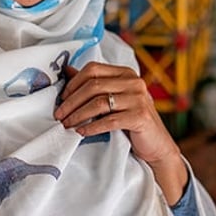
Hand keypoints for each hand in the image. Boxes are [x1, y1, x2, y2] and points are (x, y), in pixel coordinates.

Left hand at [54, 62, 187, 203]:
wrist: (156, 146)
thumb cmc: (131, 122)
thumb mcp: (113, 99)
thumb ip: (94, 85)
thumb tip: (67, 70)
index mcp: (126, 73)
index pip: (93, 69)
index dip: (73, 83)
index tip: (61, 99)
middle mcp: (134, 82)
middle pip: (93, 86)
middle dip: (71, 101)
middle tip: (59, 115)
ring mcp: (139, 99)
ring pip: (99, 103)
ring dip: (78, 115)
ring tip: (67, 125)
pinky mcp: (140, 117)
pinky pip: (109, 121)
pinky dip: (92, 127)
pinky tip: (82, 133)